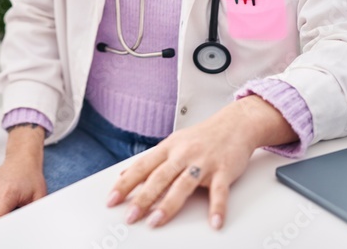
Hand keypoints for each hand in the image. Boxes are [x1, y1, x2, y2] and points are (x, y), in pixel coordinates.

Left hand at [106, 95, 295, 230]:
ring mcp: (203, 162)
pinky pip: (219, 191)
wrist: (234, 123)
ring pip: (183, 185)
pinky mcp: (224, 170)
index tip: (112, 200)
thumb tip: (124, 175)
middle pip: (158, 177)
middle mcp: (183, 154)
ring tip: (156, 221)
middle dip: (142, 198)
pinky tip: (214, 222)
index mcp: (168, 148)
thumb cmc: (202, 137)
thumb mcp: (172, 143)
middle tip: (130, 216)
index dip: (125, 184)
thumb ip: (151, 160)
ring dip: (168, 204)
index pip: (141, 167)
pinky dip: (217, 207)